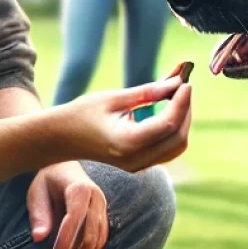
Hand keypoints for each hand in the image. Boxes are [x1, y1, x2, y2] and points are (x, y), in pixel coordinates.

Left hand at [28, 161, 107, 248]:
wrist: (65, 166)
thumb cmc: (47, 180)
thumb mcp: (36, 192)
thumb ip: (38, 213)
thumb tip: (39, 237)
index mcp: (79, 189)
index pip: (73, 223)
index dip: (63, 247)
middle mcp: (96, 197)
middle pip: (89, 235)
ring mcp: (103, 205)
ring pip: (98, 238)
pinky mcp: (104, 213)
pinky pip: (102, 236)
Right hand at [59, 76, 192, 173]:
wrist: (61, 139)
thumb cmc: (82, 114)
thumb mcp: (113, 98)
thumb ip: (147, 92)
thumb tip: (177, 82)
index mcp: (127, 142)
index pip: (167, 124)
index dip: (182, 102)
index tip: (185, 82)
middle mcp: (136, 159)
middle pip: (178, 137)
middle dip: (185, 110)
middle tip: (182, 86)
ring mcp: (138, 166)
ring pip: (176, 146)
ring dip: (182, 121)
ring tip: (176, 95)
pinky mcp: (139, 165)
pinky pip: (167, 150)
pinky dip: (173, 130)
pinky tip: (168, 109)